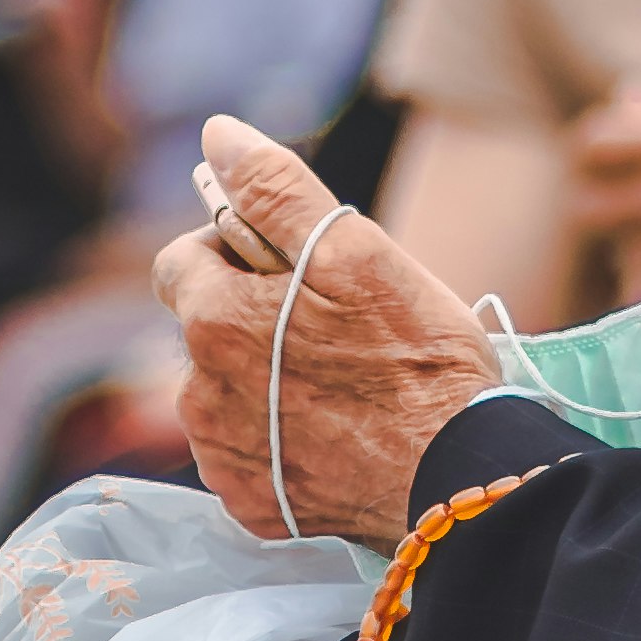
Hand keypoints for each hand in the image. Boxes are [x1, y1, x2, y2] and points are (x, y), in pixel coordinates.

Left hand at [148, 114, 506, 545]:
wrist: (458, 476)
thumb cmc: (416, 356)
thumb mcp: (355, 249)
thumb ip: (277, 188)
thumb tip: (218, 133)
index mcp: (213, 320)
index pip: (183, 261)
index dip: (235, 252)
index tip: (294, 268)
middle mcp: (198, 395)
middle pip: (205, 330)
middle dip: (250, 317)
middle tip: (331, 325)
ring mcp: (221, 459)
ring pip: (223, 394)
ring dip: (261, 380)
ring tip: (340, 384)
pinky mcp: (250, 507)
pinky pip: (245, 457)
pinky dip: (277, 442)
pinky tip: (335, 436)